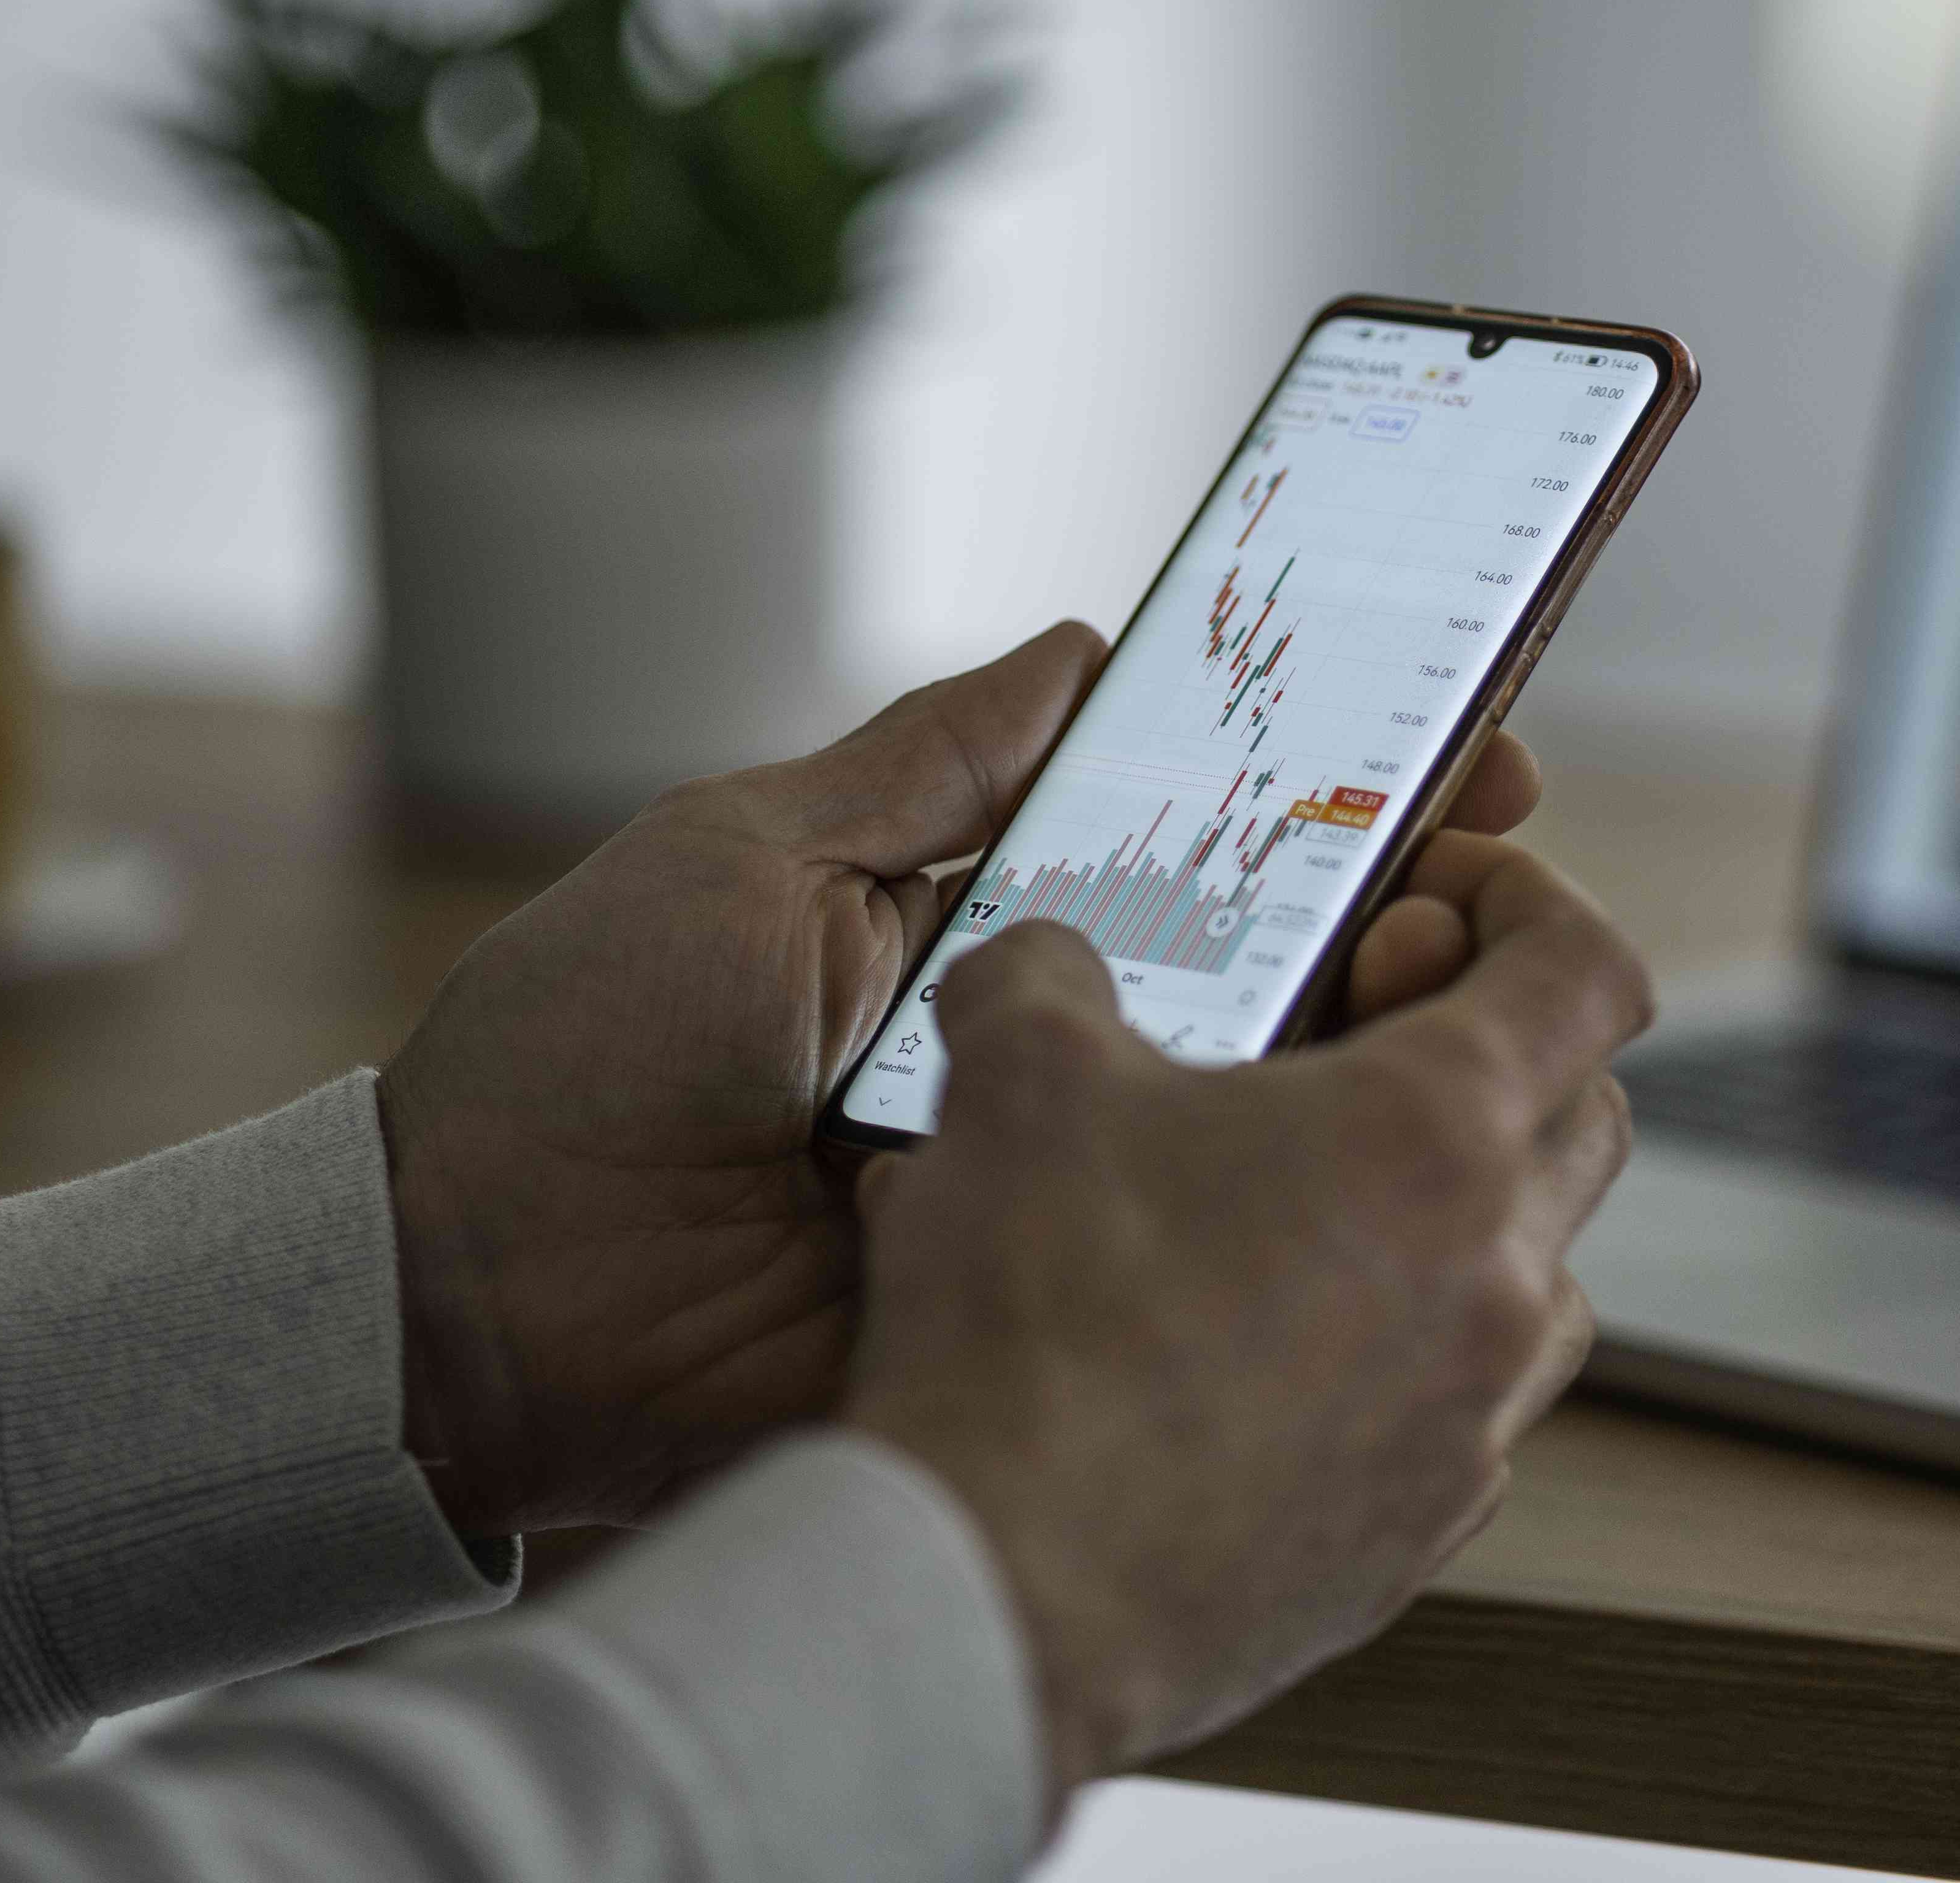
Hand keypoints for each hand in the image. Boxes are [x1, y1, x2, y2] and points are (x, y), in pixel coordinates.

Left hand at [373, 626, 1550, 1538]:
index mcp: (976, 935)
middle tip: (1490, 862)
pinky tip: (1364, 1140)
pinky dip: (1275, 1207)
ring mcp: (1050, 1191)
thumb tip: (1087, 644)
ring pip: (1251, 1115)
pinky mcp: (1034, 1316)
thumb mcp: (747, 854)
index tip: (1459, 749)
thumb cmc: (576, 1053)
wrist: (470, 1295)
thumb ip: (928, 762)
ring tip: (1446, 968)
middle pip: (1261, 975)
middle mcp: (1038, 1057)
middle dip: (1399, 909)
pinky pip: (1179, 1262)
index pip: (1197, 846)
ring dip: (1364, 1042)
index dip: (1331, 798)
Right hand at [841, 829, 1651, 1800]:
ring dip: (1459, 1216)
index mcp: (1439, 1135)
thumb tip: (1049, 960)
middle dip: (1498, 1048)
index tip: (1435, 893)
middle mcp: (1498, 1281)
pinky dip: (1400, 1357)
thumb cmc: (1033, 1326)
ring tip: (1308, 1200)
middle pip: (1586, 1116)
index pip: (1586, 969)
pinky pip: (1460, 1414)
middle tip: (1357, 1032)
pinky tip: (1266, 1351)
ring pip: (1537, 1279)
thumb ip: (1050, 971)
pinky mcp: (1417, 1538)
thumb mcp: (1016, 1074)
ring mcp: (1472, 1424)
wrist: (998, 1594)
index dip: (1525, 900)